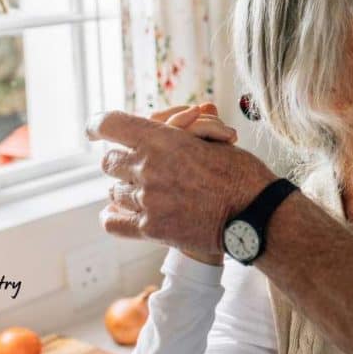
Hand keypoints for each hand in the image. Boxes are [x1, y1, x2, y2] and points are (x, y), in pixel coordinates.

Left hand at [88, 109, 277, 257]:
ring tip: (148, 192)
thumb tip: (165, 129)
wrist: (257, 213)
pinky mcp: (152, 229)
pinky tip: (122, 212)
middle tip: (141, 165)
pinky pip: (113, 222)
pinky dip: (115, 215)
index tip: (95, 130)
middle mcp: (147, 168)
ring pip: (114, 191)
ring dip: (127, 189)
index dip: (99, 125)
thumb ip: (182, 135)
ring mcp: (147, 201)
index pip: (110, 124)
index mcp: (162, 139)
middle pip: (110, 161)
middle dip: (123, 161)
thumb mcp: (215, 141)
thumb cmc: (242, 173)